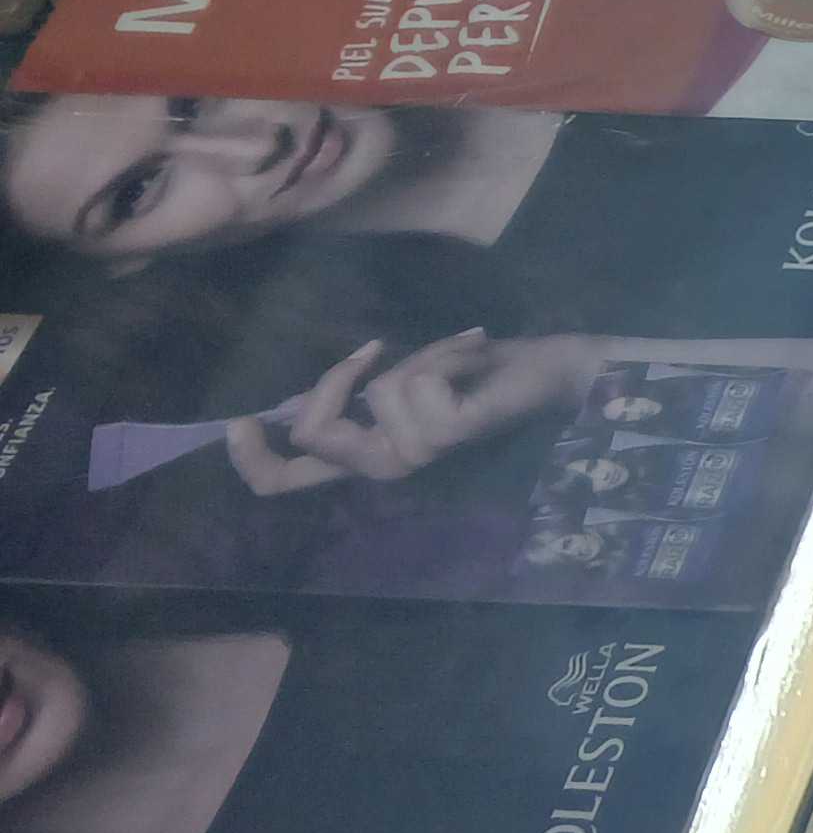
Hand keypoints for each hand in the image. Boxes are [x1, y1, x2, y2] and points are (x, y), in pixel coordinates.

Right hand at [225, 329, 600, 494]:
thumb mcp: (406, 383)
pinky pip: (414, 378)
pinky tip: (477, 356)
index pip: (292, 480)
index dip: (253, 461)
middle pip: (312, 439)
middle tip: (369, 354)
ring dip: (418, 356)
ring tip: (463, 356)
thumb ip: (359, 397)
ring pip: (374, 391)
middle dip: (330, 386)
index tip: (238, 423)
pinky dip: (445, 351)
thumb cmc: (482, 377)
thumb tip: (294, 399)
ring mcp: (417, 456)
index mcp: (373, 456)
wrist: (554, 374)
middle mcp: (390, 466)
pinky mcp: (445, 437)